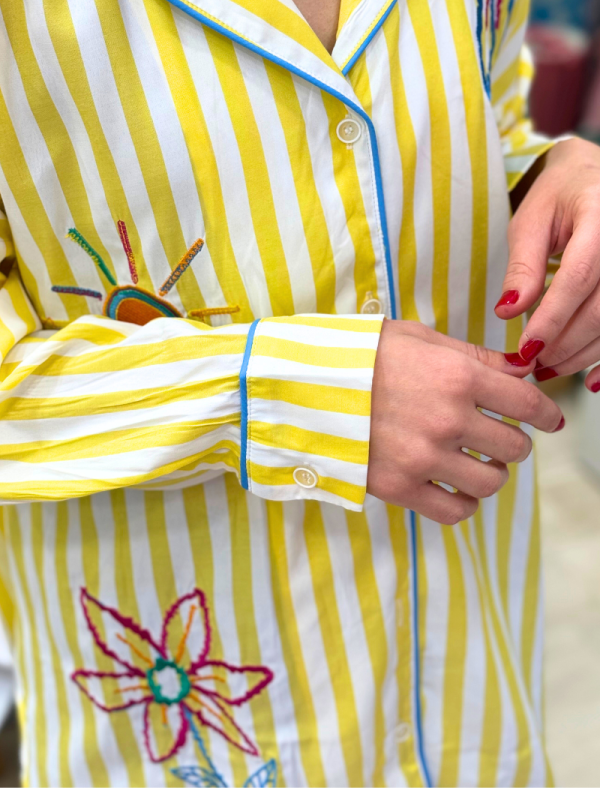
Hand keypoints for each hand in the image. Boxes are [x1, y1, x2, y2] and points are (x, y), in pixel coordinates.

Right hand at [367, 320, 563, 523]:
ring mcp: (424, 458)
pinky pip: (455, 511)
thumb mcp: (418, 339)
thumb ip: (474, 356)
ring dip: (491, 473)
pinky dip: (463, 502)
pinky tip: (454, 487)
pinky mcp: (399, 487)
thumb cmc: (360, 355)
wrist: (302, 385)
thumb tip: (520, 369)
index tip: (550, 420)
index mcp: (457, 377)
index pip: (527, 402)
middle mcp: (447, 420)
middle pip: (515, 447)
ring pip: (491, 482)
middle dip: (514, 442)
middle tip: (497, 437)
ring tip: (475, 463)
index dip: (547, 413)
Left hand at [495, 138, 599, 389]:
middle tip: (534, 364)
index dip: (553, 318)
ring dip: (586, 354)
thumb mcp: (532, 221)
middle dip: (567, 343)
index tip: (526, 348)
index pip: (579, 276)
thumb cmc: (561, 195)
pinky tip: (592, 380)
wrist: (595, 176)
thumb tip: (508, 311)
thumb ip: (523, 266)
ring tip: (551, 369)